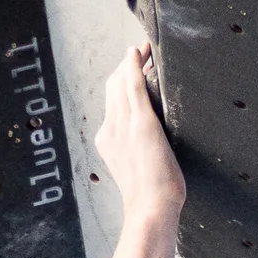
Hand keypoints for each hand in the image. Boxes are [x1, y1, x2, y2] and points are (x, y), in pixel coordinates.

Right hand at [94, 45, 183, 222]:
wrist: (150, 209)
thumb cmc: (150, 197)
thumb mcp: (136, 171)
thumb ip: (137, 153)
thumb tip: (149, 147)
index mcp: (107, 140)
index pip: (111, 102)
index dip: (119, 81)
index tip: (131, 69)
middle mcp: (109, 129)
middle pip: (112, 88)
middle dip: (125, 66)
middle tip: (140, 51)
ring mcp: (123, 125)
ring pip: (121, 83)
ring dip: (132, 62)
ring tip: (145, 48)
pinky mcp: (141, 123)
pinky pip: (134, 87)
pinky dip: (134, 67)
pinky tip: (139, 53)